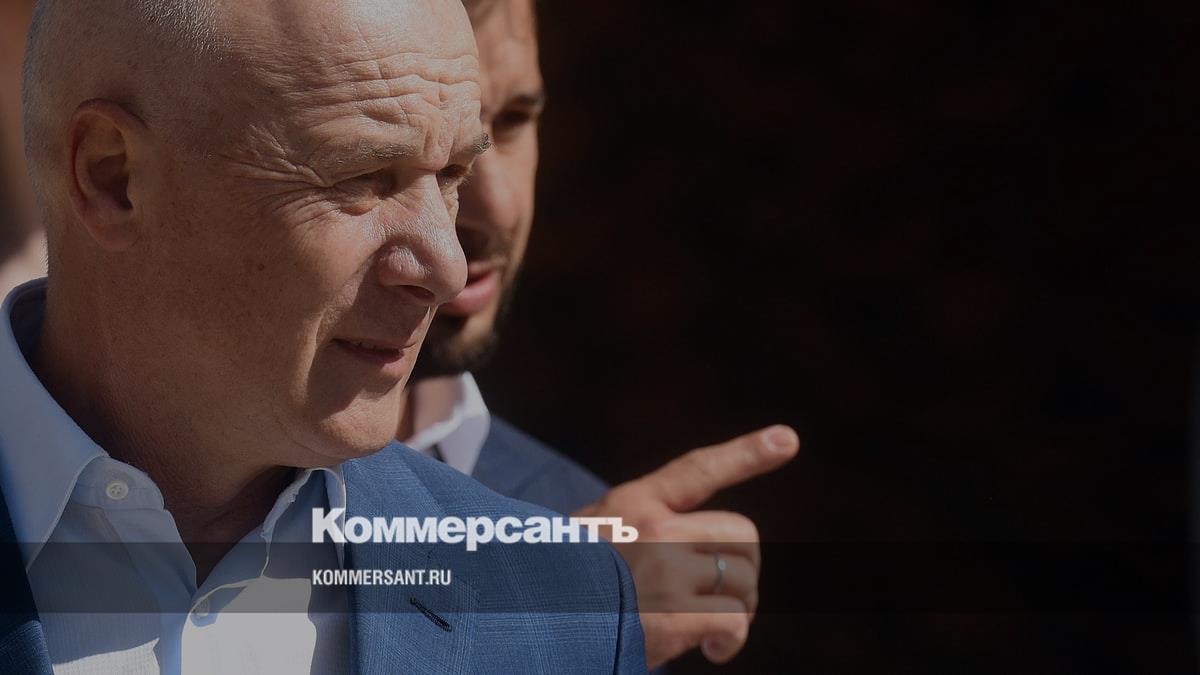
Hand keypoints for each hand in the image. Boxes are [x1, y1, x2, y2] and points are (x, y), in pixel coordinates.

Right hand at [574, 425, 798, 667]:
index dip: (746, 453)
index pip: (697, 470)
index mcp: (631, 505)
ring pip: (742, 581)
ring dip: (737, 609)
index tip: (787, 439)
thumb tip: (693, 560)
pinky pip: (733, 621)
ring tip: (710, 629)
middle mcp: (654, 530)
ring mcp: (665, 571)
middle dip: (742, 570)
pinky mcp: (674, 616)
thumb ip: (635, 534)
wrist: (527, 618)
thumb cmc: (557, 586)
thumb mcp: (586, 538)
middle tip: (723, 597)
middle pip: (741, 534)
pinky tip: (715, 651)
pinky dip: (731, 640)